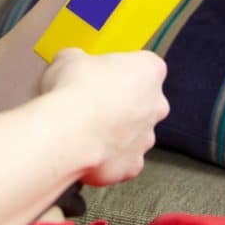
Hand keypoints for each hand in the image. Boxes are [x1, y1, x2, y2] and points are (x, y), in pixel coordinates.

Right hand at [39, 48, 168, 186]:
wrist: (68, 134)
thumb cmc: (74, 91)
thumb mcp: (68, 58)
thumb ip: (78, 59)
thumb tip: (72, 63)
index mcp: (148, 70)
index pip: (142, 66)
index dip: (118, 70)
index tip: (100, 74)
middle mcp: (156, 105)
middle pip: (143, 101)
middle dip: (121, 102)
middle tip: (91, 101)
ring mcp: (147, 138)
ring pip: (134, 133)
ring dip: (115, 131)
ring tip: (84, 128)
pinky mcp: (132, 166)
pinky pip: (122, 159)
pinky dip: (108, 157)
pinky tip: (86, 150)